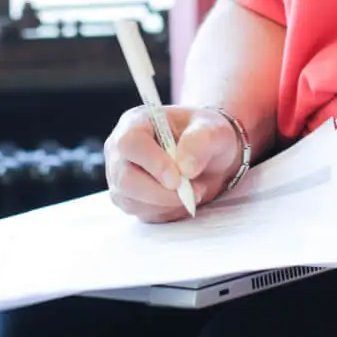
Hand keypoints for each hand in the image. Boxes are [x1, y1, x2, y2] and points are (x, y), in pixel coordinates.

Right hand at [104, 105, 243, 222]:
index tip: (178, 178)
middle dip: (160, 191)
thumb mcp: (215, 129)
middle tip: (192, 190)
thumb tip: (184, 167)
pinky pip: (141, 214)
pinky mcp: (129, 199)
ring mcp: (121, 176)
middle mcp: (121, 150)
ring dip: (167, 203)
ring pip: (131, 201)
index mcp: (136, 123)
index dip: (152, 163)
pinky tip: (183, 198)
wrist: (210, 156)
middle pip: (125, 178)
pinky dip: (167, 211)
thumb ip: (201, 141)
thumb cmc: (207, 135)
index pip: (130, 143)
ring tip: (195, 189)